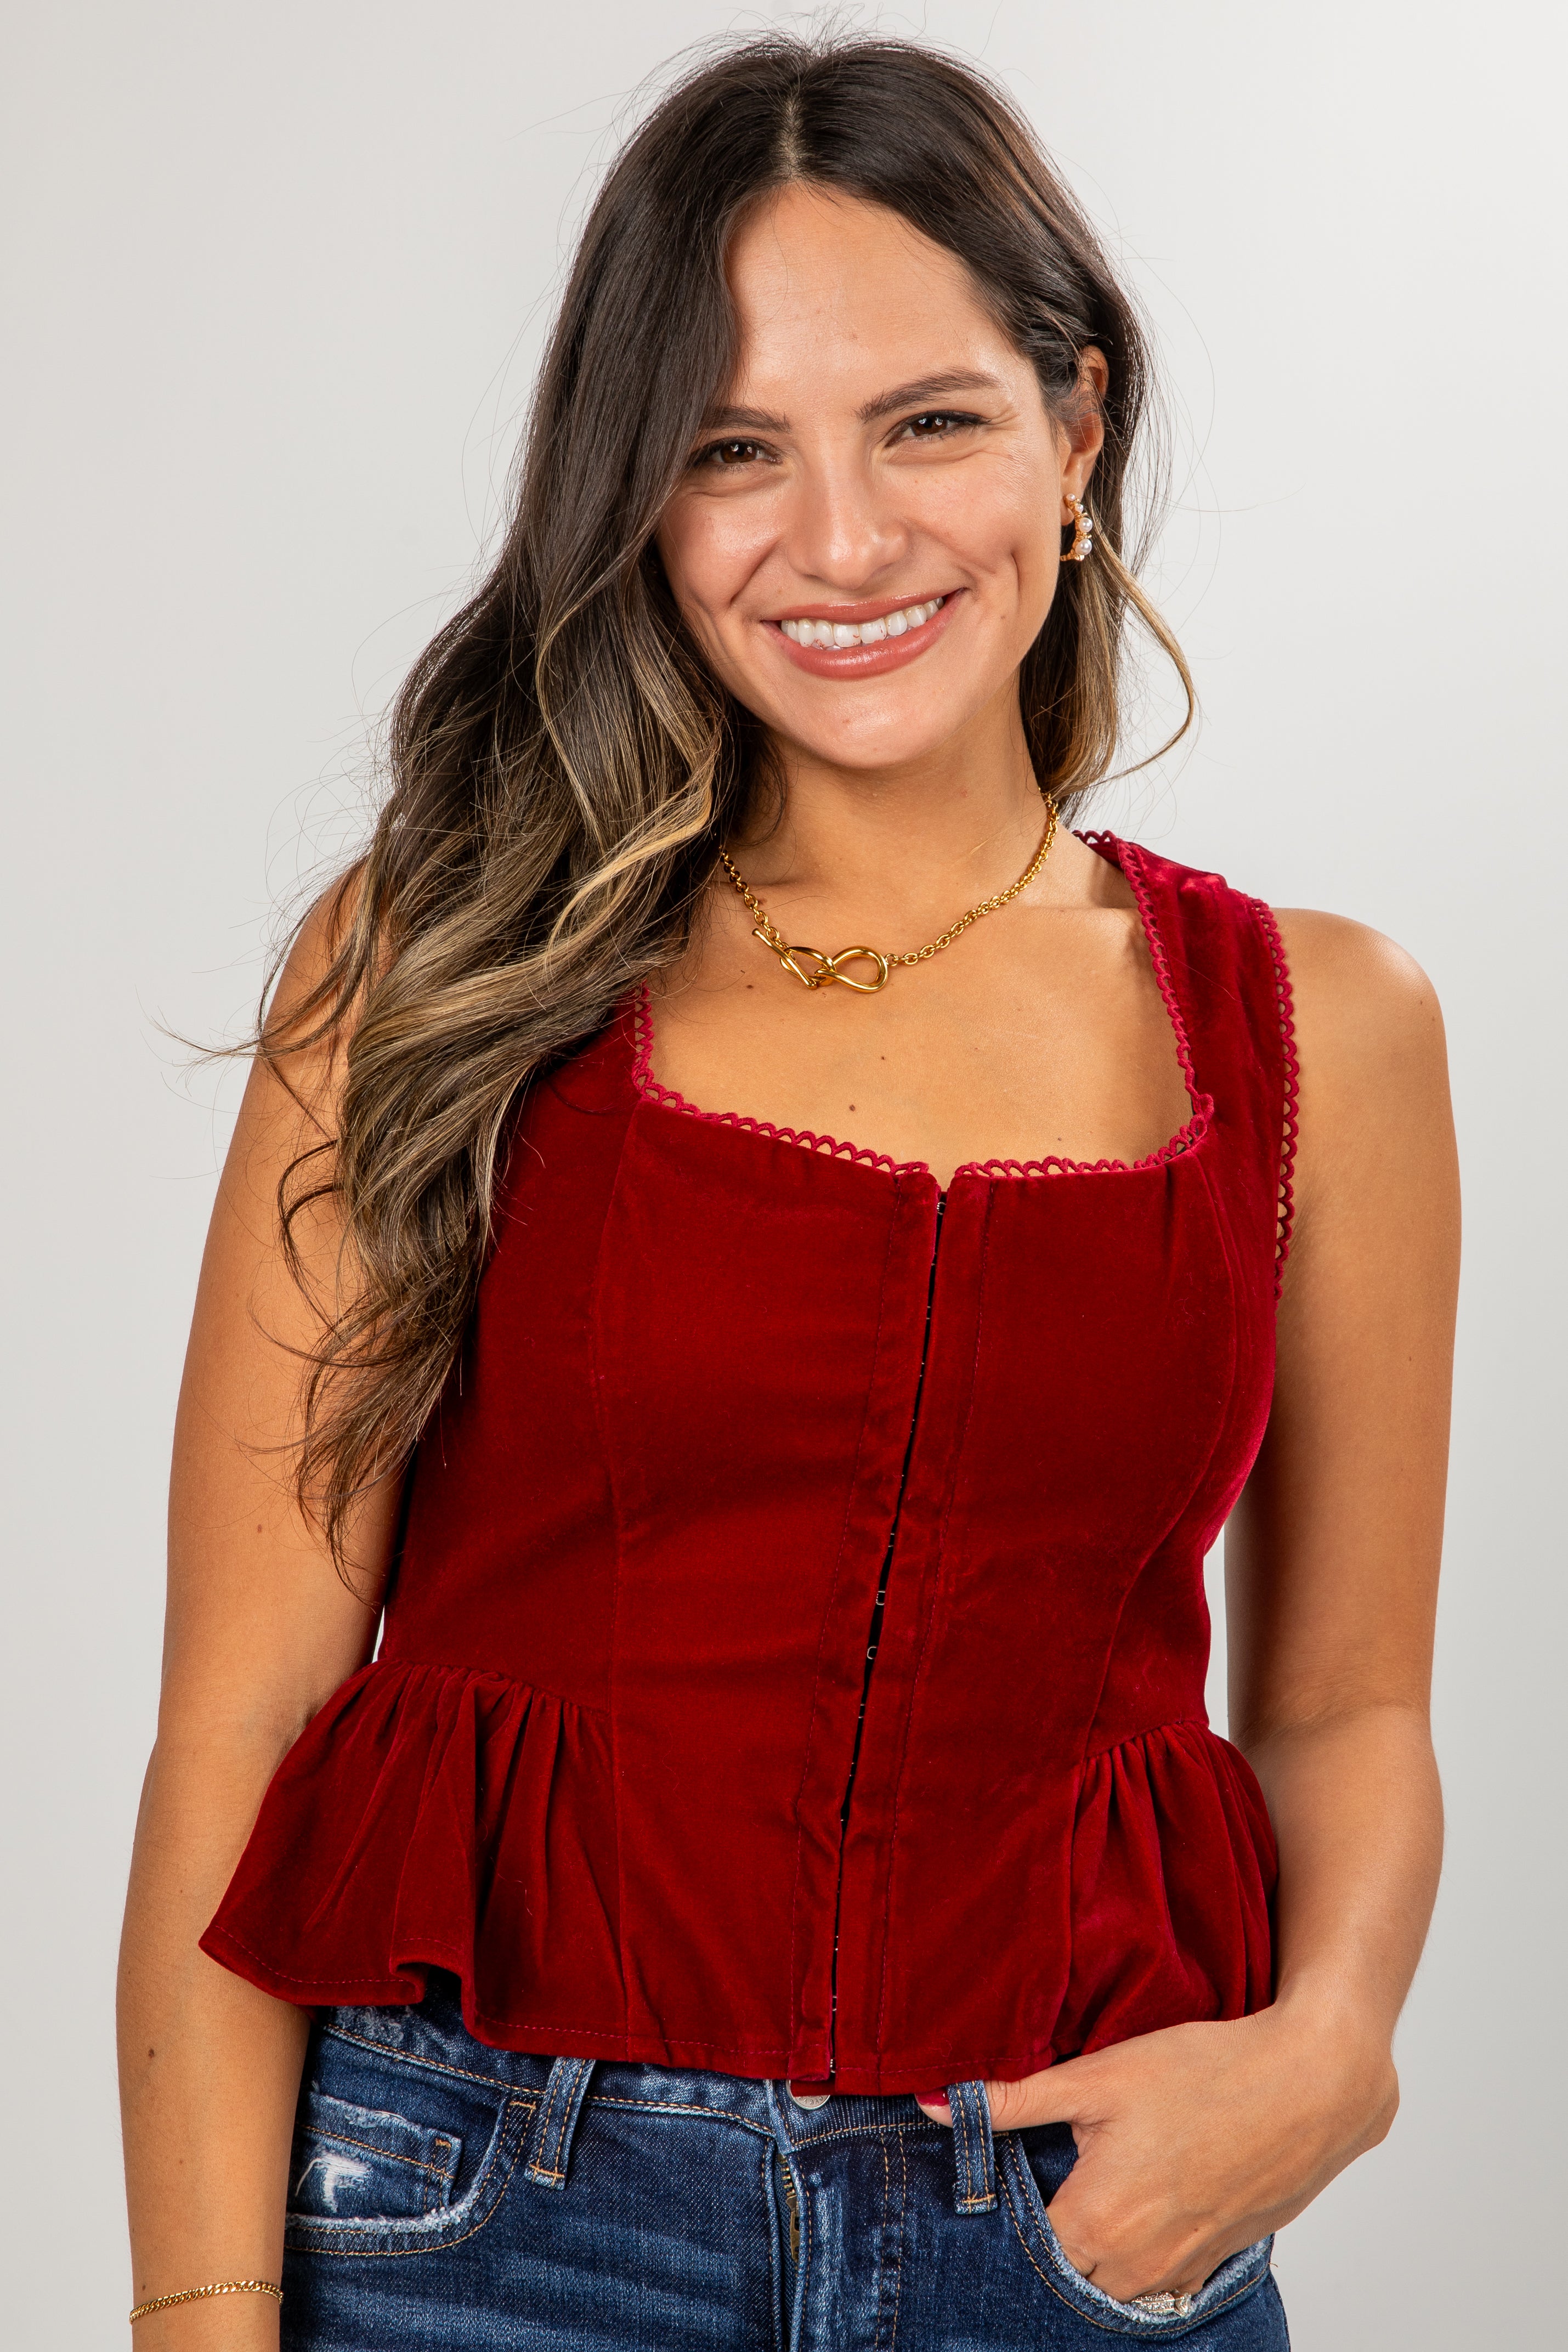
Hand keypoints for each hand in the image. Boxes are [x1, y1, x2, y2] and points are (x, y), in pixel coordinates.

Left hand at [917, 2000, 1397, 2303]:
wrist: (1310, 2085)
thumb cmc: (1205, 2072)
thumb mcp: (1097, 2075)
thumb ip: (1012, 2101)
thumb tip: (933, 2105)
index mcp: (1096, 2222)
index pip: (1021, 2245)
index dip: (1006, 2210)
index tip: (1001, 2174)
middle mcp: (1136, 2264)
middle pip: (1064, 2270)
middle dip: (1047, 2233)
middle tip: (1046, 2175)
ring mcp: (1180, 2270)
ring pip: (1110, 2281)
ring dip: (1093, 2246)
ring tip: (1091, 2185)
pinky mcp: (1214, 2262)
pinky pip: (1157, 2281)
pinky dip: (1138, 2253)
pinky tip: (1141, 2201)